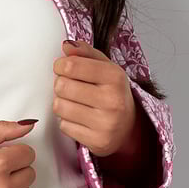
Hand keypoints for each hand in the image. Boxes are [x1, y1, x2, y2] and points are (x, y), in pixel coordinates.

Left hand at [52, 39, 136, 157]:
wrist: (128, 125)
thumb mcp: (104, 67)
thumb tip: (66, 46)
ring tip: (75, 102)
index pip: (71, 66)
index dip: (60, 65)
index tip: (63, 68)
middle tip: (70, 87)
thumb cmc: (112, 92)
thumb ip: (85, 52)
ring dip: (62, 103)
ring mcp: (106, 123)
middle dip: (61, 85)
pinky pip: (64, 126)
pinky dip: (67, 121)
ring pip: (60, 107)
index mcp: (115, 77)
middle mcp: (113, 100)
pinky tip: (80, 118)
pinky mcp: (97, 141)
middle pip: (62, 86)